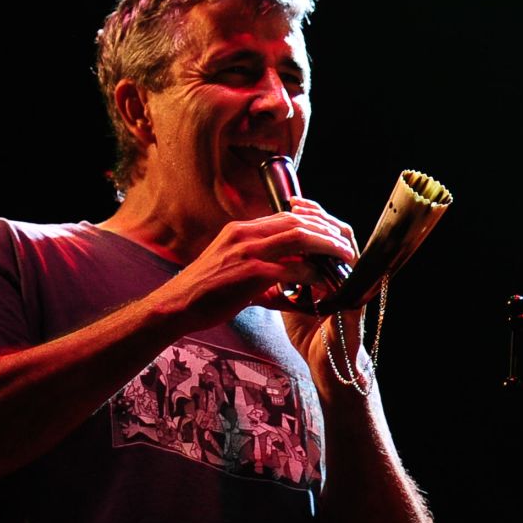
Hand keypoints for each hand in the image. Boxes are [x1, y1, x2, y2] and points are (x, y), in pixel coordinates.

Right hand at [151, 199, 359, 332]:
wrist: (176, 306)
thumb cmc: (203, 292)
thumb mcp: (231, 265)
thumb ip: (259, 263)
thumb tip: (288, 271)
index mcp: (241, 230)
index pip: (287, 216)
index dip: (314, 223)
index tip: (331, 234)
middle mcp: (245, 234)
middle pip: (299, 221)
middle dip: (327, 230)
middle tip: (346, 244)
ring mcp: (248, 251)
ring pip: (300, 237)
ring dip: (327, 246)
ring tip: (344, 257)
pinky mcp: (251, 272)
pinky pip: (292, 267)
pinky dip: (311, 273)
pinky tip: (322, 282)